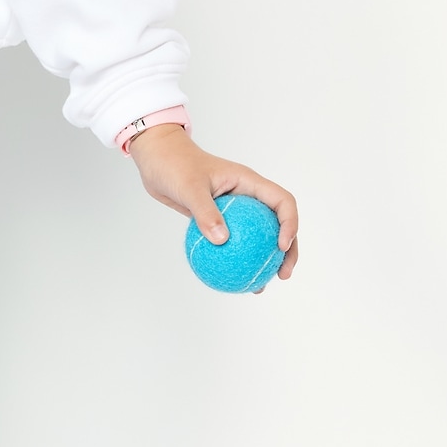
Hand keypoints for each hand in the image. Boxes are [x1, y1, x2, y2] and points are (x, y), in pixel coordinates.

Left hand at [127, 125, 297, 283]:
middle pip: (278, 225)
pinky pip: (231, 242)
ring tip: (260, 286)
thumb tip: (222, 240)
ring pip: (257, 237)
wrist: (156, 159)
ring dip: (263, 261)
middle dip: (287, 251)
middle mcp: (247, 196)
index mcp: (248, 182)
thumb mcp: (189, 187)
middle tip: (282, 274)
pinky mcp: (218, 219)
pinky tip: (229, 281)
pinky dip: (233, 260)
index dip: (289, 224)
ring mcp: (234, 209)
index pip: (282, 202)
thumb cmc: (174, 165)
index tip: (281, 247)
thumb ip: (205, 212)